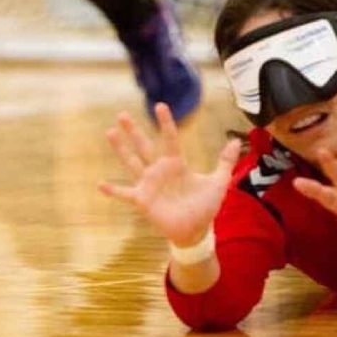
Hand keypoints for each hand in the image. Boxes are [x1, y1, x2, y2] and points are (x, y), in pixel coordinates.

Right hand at [99, 103, 241, 245]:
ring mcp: (149, 184)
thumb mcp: (218, 182)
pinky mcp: (143, 200)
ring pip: (131, 162)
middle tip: (121, 114)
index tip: (160, 105)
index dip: (166, 123)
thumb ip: (225, 162)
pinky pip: (125, 194)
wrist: (195, 231)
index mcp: (176, 164)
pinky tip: (100, 184)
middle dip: (133, 131)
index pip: (170, 138)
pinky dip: (113, 190)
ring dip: (121, 149)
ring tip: (110, 132)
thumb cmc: (204, 206)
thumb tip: (236, 141)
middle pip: (144, 146)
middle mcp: (159, 170)